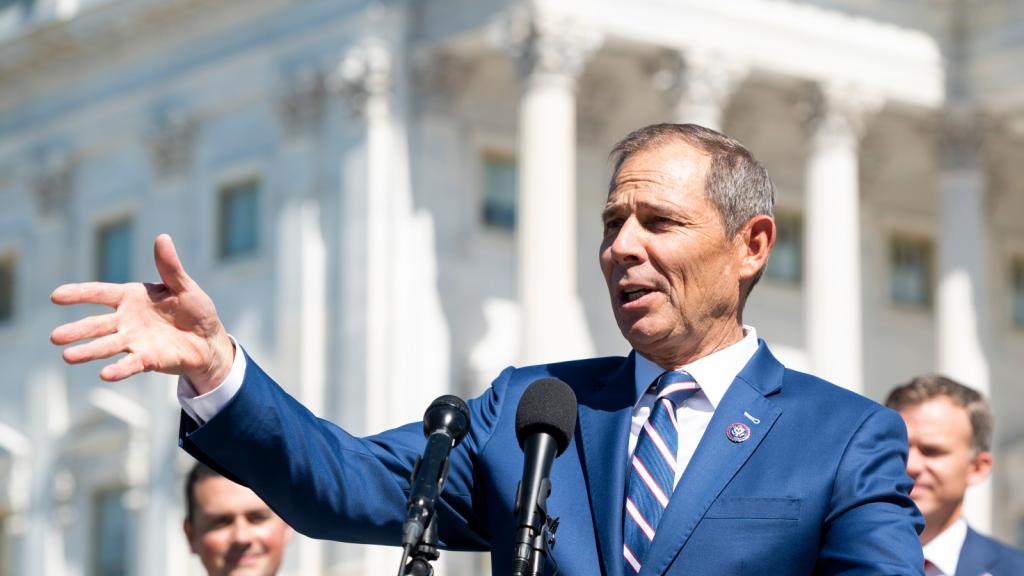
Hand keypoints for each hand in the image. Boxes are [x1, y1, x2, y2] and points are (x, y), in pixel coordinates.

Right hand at [50, 234, 234, 393]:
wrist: (209, 340)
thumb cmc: (194, 309)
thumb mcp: (185, 286)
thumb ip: (170, 267)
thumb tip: (162, 238)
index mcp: (132, 297)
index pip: (100, 293)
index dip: (79, 294)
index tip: (56, 295)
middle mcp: (127, 320)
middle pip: (97, 325)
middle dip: (77, 330)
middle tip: (55, 337)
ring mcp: (135, 341)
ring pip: (107, 346)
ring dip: (88, 351)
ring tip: (68, 356)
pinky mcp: (148, 359)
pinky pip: (130, 364)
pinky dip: (119, 369)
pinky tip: (105, 374)